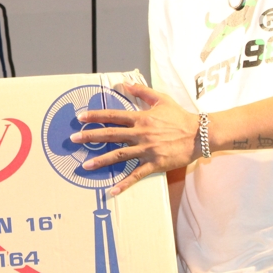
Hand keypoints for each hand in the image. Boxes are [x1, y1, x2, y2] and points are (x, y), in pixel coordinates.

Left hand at [71, 83, 200, 195]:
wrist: (199, 135)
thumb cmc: (180, 117)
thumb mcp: (161, 99)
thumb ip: (142, 91)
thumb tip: (125, 83)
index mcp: (141, 118)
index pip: (113, 116)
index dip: (96, 116)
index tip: (81, 118)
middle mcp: (140, 134)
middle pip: (111, 135)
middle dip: (90, 136)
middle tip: (73, 139)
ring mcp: (146, 150)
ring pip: (119, 155)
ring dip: (101, 161)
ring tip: (85, 165)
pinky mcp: (154, 164)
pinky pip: (136, 175)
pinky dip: (123, 183)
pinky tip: (111, 190)